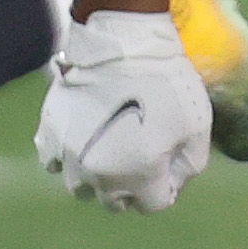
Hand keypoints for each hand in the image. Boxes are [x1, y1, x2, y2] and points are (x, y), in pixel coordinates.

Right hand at [36, 10, 210, 212]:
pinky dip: (67, 158)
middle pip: (115, 202)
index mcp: (140, 176)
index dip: (166, 184)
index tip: (166, 162)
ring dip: (96, 177)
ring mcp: (70, 157)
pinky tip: (81, 139)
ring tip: (107, 151)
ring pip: (81, 187)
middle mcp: (101, 175)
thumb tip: (172, 183)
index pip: (154, 204)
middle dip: (130, 187)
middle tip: (137, 157)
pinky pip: (53, 162)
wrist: (122, 44)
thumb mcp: (197, 126)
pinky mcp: (50, 134)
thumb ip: (190, 165)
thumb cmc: (165, 83)